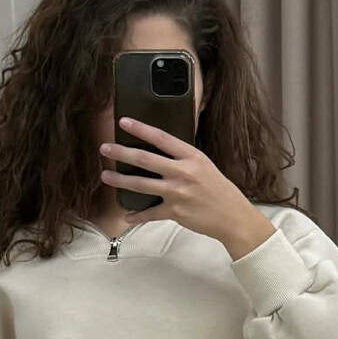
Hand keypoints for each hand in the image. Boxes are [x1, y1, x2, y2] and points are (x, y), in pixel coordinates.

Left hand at [99, 117, 276, 258]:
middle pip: (145, 159)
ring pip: (141, 184)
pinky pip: (150, 214)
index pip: (161, 138)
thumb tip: (161, 153)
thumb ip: (183, 159)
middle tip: (105, 148)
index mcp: (191, 156)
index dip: (141, 129)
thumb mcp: (204, 166)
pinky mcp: (175, 212)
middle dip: (121, 152)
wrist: (232, 216)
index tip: (124, 121)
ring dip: (121, 180)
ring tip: (106, 176)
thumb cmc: (219, 190)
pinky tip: (127, 216)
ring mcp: (177, 193)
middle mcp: (183, 172)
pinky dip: (137, 216)